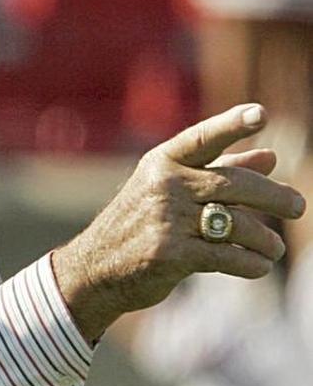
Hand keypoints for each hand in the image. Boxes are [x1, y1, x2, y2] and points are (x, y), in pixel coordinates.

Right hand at [52, 104, 305, 341]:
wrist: (94, 270)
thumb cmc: (138, 226)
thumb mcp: (171, 192)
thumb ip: (221, 173)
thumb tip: (271, 157)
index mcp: (162, 164)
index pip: (202, 139)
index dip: (232, 125)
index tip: (260, 115)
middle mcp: (163, 186)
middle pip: (233, 185)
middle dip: (273, 197)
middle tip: (298, 207)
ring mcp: (164, 220)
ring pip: (235, 224)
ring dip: (263, 240)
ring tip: (273, 249)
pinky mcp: (169, 254)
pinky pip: (225, 256)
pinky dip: (249, 263)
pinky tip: (258, 266)